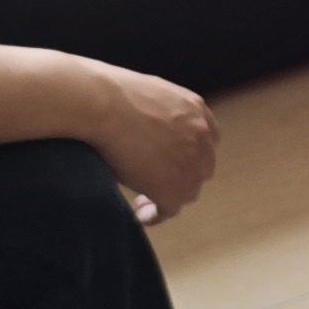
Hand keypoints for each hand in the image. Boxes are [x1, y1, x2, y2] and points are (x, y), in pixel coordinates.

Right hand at [84, 62, 219, 224]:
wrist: (101, 104)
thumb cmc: (107, 94)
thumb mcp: (146, 95)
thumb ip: (159, 114)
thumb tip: (143, 131)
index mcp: (196, 109)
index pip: (207, 140)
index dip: (191, 155)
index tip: (170, 163)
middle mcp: (201, 135)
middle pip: (201, 168)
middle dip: (180, 177)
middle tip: (152, 184)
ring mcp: (190, 162)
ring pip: (188, 191)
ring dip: (168, 198)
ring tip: (142, 202)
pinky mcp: (172, 187)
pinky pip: (169, 209)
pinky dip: (155, 215)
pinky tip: (139, 214)